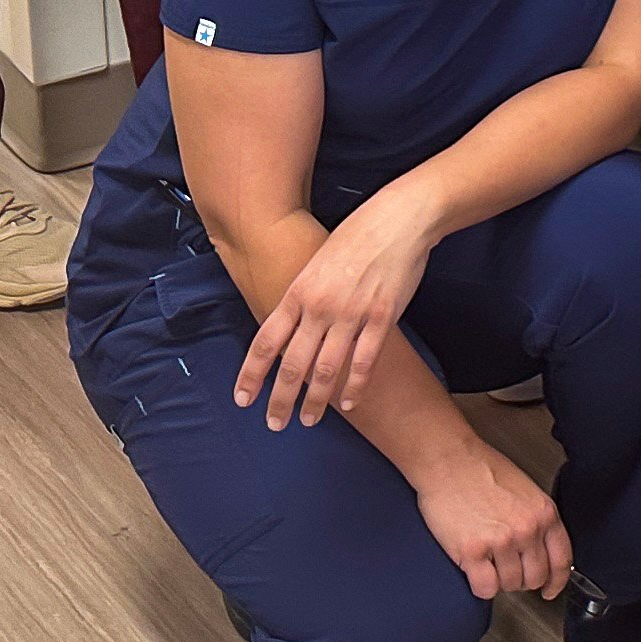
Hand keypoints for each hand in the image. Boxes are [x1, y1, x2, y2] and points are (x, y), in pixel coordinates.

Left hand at [232, 187, 441, 427]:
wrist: (398, 218)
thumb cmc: (357, 236)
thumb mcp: (316, 261)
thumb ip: (303, 297)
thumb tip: (290, 329)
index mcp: (298, 291)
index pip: (265, 342)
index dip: (251, 374)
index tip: (243, 399)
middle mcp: (320, 306)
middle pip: (293, 364)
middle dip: (281, 399)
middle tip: (275, 423)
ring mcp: (351, 312)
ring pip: (327, 369)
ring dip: (316, 400)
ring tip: (309, 419)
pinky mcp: (382, 316)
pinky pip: (364, 360)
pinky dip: (354, 386)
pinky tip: (348, 402)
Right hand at [414, 430, 571, 602]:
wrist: (449, 462)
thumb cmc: (482, 470)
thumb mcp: (526, 491)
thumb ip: (535, 519)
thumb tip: (539, 549)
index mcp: (544, 513)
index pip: (561, 559)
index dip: (557, 581)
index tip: (550, 589)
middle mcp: (527, 529)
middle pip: (535, 577)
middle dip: (522, 580)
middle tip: (509, 571)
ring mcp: (501, 542)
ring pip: (510, 584)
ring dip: (499, 581)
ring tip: (487, 563)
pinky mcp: (472, 552)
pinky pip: (485, 589)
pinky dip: (481, 586)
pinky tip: (475, 571)